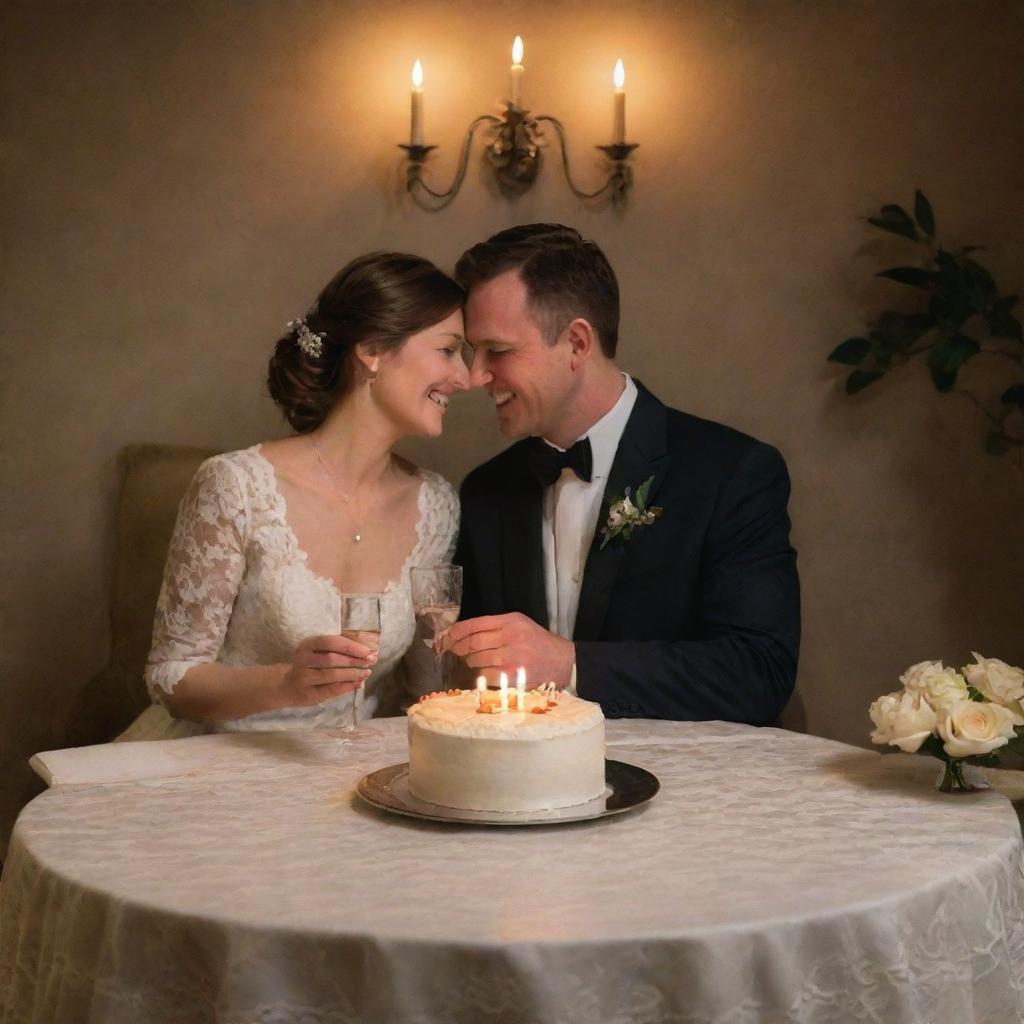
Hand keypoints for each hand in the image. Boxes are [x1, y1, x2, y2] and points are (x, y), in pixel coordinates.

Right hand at [278, 634, 377, 708]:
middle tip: (372, 661)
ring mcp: (303, 678)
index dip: (350, 646)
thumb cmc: (310, 664)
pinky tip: (359, 683)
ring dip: (352, 673)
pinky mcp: (308, 694)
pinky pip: (331, 690)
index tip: (367, 650)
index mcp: (307, 644)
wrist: (287, 686)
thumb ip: (338, 649)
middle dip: (355, 660)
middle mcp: (302, 660)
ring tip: (367, 672)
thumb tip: (367, 650)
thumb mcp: (318, 651)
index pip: (329, 642)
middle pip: (332, 659)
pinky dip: (347, 686)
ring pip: (331, 675)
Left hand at [441, 613, 573, 687]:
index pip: (475, 624)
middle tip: (455, 650)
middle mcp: (510, 637)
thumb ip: (494, 626)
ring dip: (470, 661)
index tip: (448, 636)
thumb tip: (462, 634)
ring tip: (473, 660)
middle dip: (459, 647)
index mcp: (510, 621)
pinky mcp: (512, 676)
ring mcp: (511, 658)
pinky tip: (483, 672)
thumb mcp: (519, 624)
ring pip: (476, 660)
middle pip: (472, 643)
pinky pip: (485, 675)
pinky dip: (480, 674)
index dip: (457, 631)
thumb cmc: (536, 642)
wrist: (560, 661)